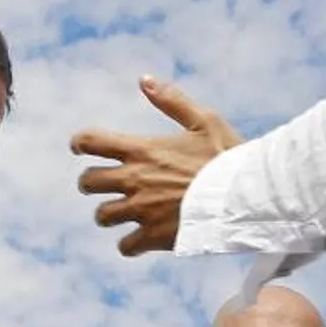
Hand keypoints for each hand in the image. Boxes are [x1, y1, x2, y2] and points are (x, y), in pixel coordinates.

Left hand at [71, 76, 242, 255]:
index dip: (80, 143)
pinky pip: (126, 246)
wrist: (245, 197)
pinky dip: (130, 244)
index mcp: (142, 150)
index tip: (80, 148)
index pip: (92, 142)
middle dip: (91, 183)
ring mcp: (142, 210)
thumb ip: (171, 100)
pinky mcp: (154, 236)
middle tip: (102, 185)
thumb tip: (144, 80)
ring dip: (109, 214)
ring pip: (102, 215)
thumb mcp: (204, 120)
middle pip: (88, 182)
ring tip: (122, 214)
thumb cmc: (228, 156)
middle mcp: (135, 180)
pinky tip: (140, 240)